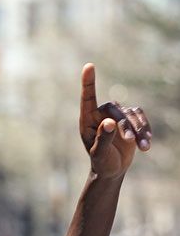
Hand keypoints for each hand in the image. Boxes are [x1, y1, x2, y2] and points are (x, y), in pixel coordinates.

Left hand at [79, 63, 150, 179]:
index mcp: (88, 120)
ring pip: (131, 114)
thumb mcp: (99, 154)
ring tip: (143, 147)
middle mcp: (101, 114)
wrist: (111, 169)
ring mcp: (116, 115)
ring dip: (138, 129)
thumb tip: (110, 122)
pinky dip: (145, 129)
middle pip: (116, 110)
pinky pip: (140, 118)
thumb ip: (104, 138)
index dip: (88, 82)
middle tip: (130, 141)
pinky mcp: (130, 119)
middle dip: (125, 125)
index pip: (88, 98)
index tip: (89, 66)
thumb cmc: (101, 162)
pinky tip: (146, 145)